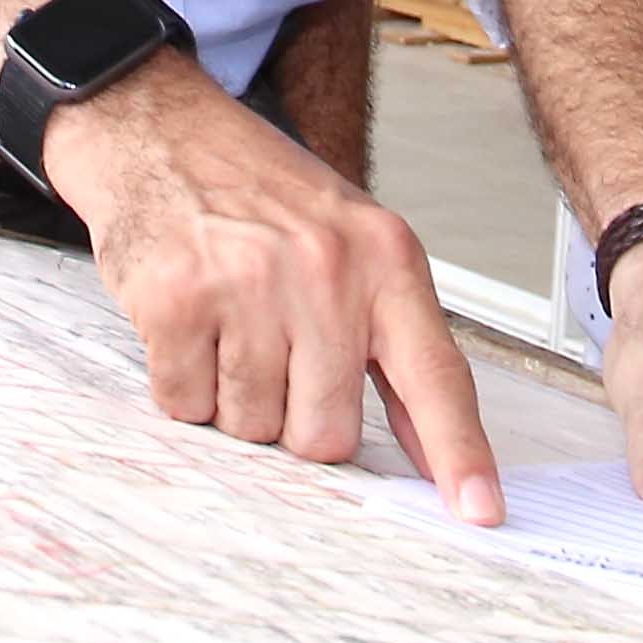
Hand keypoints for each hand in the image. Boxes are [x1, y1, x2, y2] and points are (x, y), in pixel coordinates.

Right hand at [47, 62, 501, 525]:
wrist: (161, 131)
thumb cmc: (261, 197)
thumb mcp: (352, 243)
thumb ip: (394, 341)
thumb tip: (435, 453)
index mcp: (386, 259)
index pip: (437, 375)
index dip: (459, 453)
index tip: (481, 511)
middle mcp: (326, 271)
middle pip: (326, 433)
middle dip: (294, 419)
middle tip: (274, 353)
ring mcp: (249, 284)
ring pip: (251, 426)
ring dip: (233, 397)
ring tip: (227, 324)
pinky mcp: (177, 300)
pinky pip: (186, 404)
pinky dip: (181, 382)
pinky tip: (187, 324)